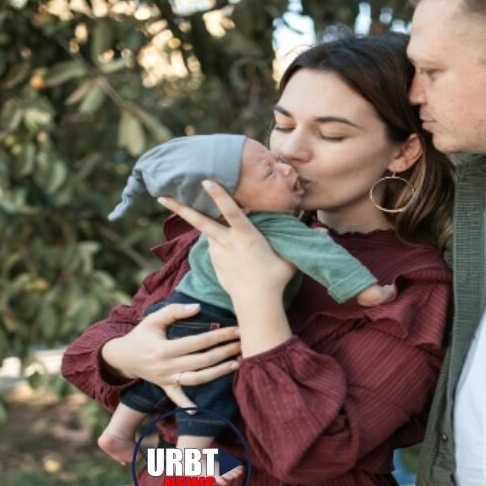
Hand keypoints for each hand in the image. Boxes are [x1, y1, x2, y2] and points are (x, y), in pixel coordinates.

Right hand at [102, 302, 241, 395]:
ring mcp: (166, 379)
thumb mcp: (153, 319)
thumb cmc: (142, 334)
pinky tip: (203, 408)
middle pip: (202, 360)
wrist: (123, 357)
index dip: (219, 335)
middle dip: (225, 352)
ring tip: (237, 363)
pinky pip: (178, 398)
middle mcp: (166, 366)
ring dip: (219, 373)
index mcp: (164, 348)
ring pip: (197, 379)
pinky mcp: (166, 387)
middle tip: (244, 344)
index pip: (198, 342)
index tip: (236, 329)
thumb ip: (175, 311)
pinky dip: (188, 404)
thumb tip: (198, 307)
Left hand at [157, 181, 293, 356]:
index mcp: (246, 236)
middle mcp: (228, 243)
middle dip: (180, 208)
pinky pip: (215, 247)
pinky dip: (219, 244)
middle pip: (200, 222)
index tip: (205, 181)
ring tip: (198, 217)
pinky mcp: (214, 263)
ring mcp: (218, 254)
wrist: (256, 304)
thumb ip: (298, 240)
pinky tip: (228, 251)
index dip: (219, 195)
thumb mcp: (290, 258)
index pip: (231, 212)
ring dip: (209, 227)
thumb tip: (324, 231)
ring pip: (210, 233)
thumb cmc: (276, 279)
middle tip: (161, 195)